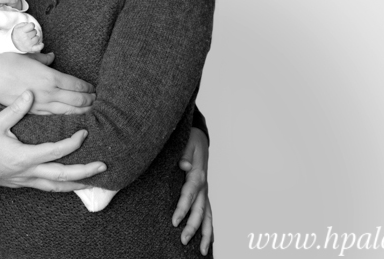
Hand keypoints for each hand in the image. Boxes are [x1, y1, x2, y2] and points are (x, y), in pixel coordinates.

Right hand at [0, 52, 94, 114]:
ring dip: (81, 112)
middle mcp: (47, 93)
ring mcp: (40, 105)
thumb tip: (52, 57)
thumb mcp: (26, 56)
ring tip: (90, 111)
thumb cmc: (4, 64)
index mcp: (49, 77)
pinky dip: (66, 118)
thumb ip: (42, 59)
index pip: (76, 85)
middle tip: (97, 101)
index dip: (87, 88)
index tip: (94, 88)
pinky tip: (71, 119)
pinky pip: (54, 117)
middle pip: (76, 101)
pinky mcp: (32, 113)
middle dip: (89, 101)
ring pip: (67, 112)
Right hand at [0, 90, 106, 189]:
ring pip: (57, 187)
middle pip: (62, 176)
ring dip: (78, 184)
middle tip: (103, 166)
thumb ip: (15, 109)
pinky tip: (72, 183)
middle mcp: (28, 172)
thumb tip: (30, 92)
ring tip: (96, 182)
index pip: (55, 152)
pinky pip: (48, 188)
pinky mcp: (23, 183)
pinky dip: (63, 186)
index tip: (84, 133)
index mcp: (23, 156)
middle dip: (85, 172)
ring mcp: (26, 180)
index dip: (72, 143)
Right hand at [11, 23, 42, 52]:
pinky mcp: (30, 49)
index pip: (31, 26)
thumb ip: (25, 24)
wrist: (13, 43)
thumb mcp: (18, 26)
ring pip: (37, 38)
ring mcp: (28, 44)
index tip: (30, 26)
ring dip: (34, 37)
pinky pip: (38, 47)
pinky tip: (42, 44)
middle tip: (28, 33)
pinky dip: (41, 46)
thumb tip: (32, 25)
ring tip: (30, 38)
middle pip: (35, 31)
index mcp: (22, 31)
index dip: (31, 25)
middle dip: (32, 31)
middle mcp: (25, 38)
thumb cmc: (17, 33)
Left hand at [171, 127, 212, 253]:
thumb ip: (185, 154)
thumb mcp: (187, 142)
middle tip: (183, 240)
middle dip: (192, 226)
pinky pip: (208, 213)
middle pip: (200, 209)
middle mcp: (203, 185)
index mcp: (197, 174)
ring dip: (206, 233)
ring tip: (203, 251)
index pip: (189, 194)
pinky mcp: (204, 194)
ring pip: (208, 215)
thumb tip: (185, 167)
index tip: (174, 221)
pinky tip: (208, 241)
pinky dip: (209, 228)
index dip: (182, 208)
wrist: (198, 136)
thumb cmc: (190, 139)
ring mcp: (205, 191)